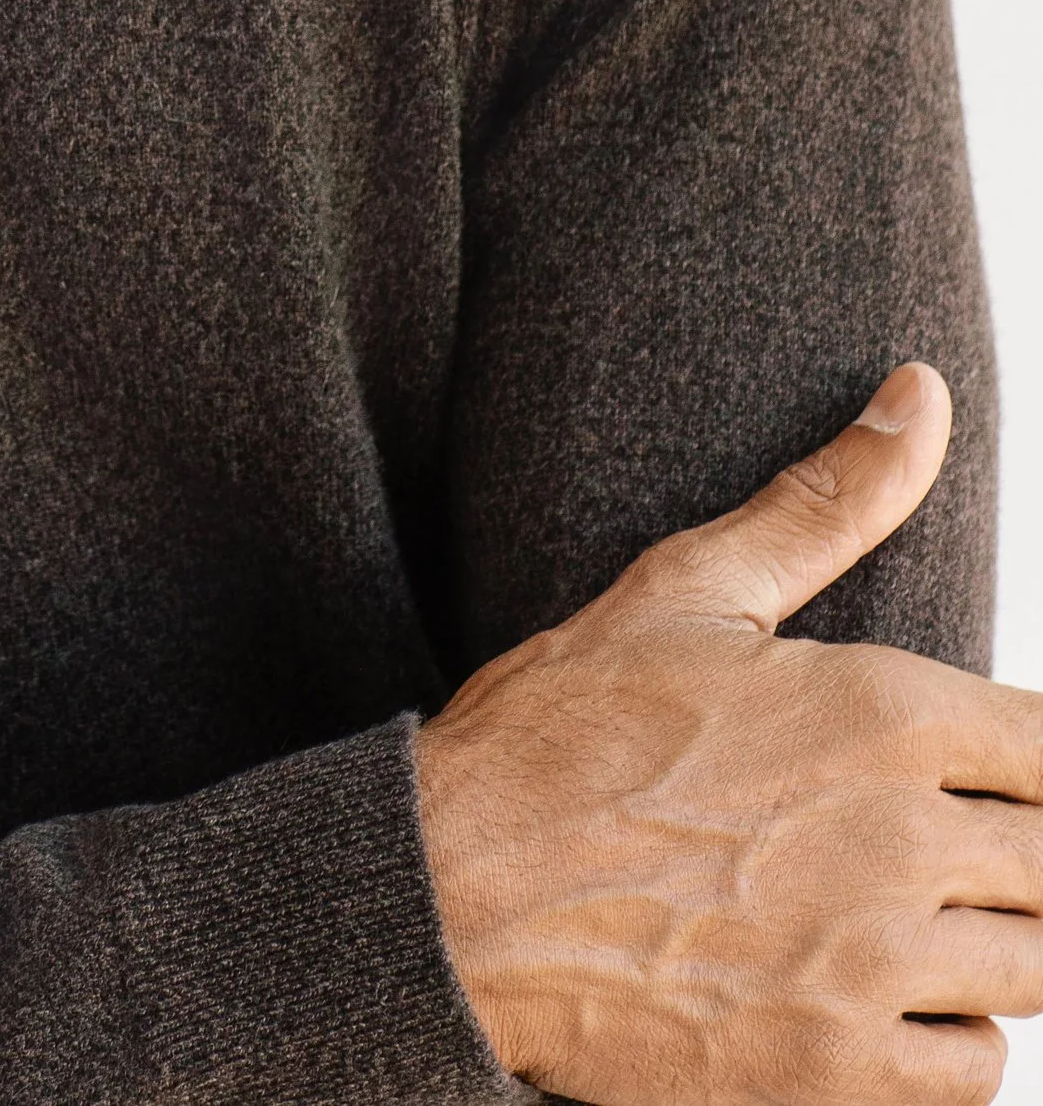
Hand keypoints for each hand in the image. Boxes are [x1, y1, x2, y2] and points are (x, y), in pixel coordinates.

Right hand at [413, 366, 1042, 1105]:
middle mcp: (900, 840)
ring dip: (992, 941)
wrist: (445, 897)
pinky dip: (949, 1036)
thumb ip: (828, 500)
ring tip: (910, 908)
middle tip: (935, 837)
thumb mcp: (687, 589)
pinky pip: (975, 1071)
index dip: (1036, 761)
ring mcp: (873, 968)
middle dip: (1017, 849)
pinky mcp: (838, 1078)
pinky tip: (882, 990)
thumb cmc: (558, 731)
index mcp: (882, 711)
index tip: (996, 769)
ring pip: (1036, 970)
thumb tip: (925, 392)